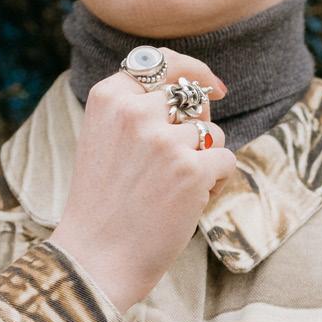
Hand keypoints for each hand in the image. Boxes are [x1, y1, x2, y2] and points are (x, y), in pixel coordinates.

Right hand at [50, 49, 234, 311]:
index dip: (192, 70)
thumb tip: (203, 92)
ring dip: (205, 160)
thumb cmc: (103, 203)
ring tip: (175, 190)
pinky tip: (189, 204)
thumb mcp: (103, 138)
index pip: (160, 62)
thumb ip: (137, 109)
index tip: (214, 86)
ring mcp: (165, 139)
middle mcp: (136, 110)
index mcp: (109, 96)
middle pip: (192, 98)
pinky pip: (226, 160)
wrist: (95, 258)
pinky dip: (216, 183)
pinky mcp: (192, 169)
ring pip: (212, 133)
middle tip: (181, 158)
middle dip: (199, 124)